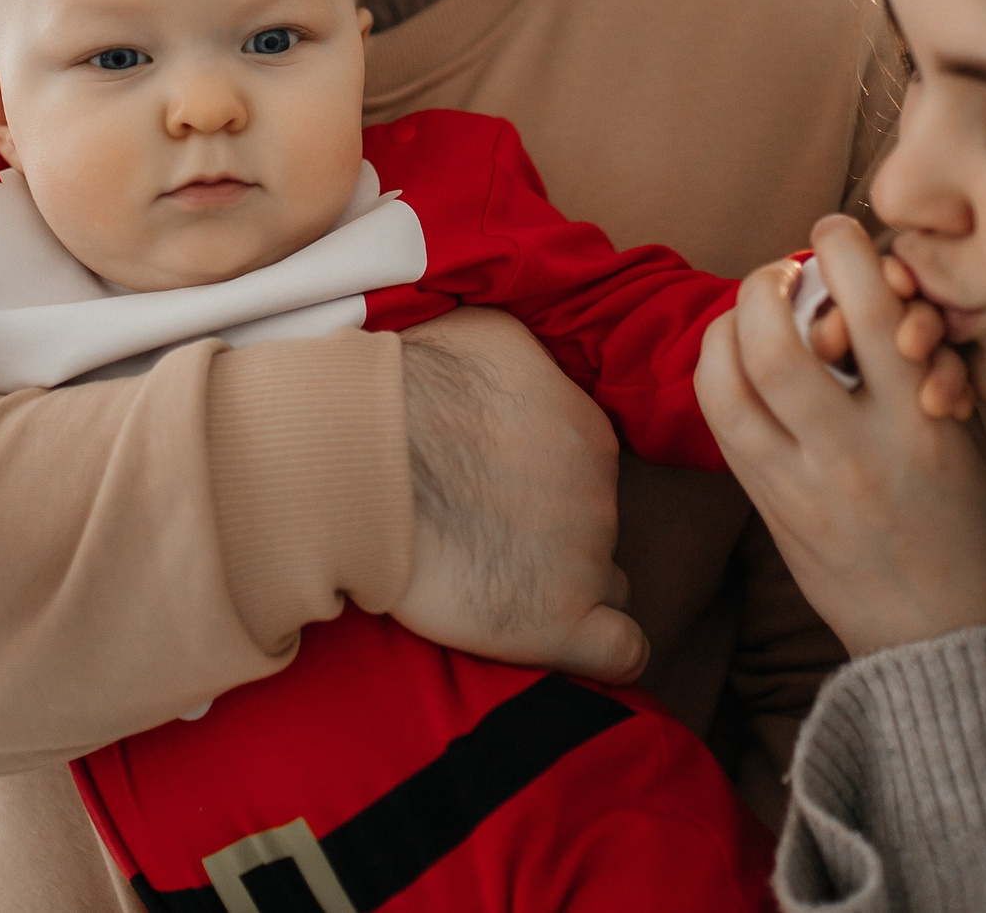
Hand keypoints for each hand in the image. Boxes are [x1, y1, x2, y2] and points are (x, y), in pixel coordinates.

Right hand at [390, 307, 647, 683]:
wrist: (365, 452)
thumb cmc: (408, 385)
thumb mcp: (486, 334)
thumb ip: (526, 362)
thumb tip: (519, 365)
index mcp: (589, 434)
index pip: (593, 479)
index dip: (549, 495)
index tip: (500, 499)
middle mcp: (602, 497)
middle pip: (598, 533)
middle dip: (555, 540)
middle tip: (488, 540)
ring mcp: (586, 562)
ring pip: (604, 588)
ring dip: (563, 589)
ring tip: (498, 586)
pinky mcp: (558, 623)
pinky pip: (620, 653)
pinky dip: (600, 653)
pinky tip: (561, 642)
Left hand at [696, 216, 985, 660]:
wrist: (938, 636)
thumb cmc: (965, 523)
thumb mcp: (966, 437)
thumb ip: (918, 365)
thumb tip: (867, 284)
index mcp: (921, 424)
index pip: (871, 310)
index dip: (844, 248)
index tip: (835, 229)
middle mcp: (854, 452)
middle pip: (777, 344)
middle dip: (766, 283)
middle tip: (779, 271)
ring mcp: (801, 487)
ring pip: (728, 386)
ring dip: (727, 326)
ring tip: (749, 310)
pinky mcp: (767, 511)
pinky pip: (722, 426)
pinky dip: (718, 374)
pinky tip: (735, 357)